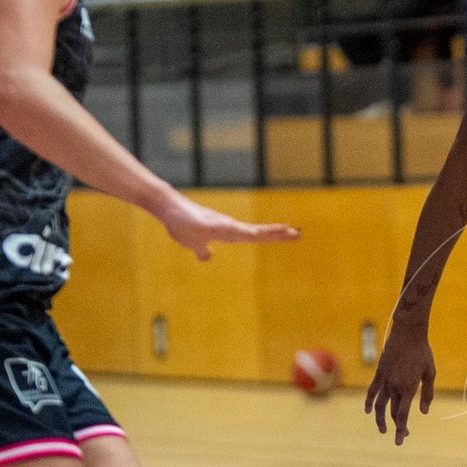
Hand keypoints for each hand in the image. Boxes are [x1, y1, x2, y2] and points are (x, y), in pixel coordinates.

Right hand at [157, 193, 299, 260]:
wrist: (167, 209)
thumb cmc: (181, 223)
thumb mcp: (194, 243)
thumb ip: (202, 250)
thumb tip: (207, 257)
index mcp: (229, 232)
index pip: (257, 235)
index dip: (274, 236)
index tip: (291, 234)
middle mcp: (230, 227)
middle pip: (259, 232)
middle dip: (279, 234)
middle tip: (299, 233)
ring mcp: (222, 224)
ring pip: (250, 230)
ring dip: (268, 231)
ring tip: (288, 230)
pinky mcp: (211, 224)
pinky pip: (231, 229)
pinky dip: (244, 232)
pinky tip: (255, 234)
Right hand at [365, 319, 434, 444]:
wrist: (407, 333)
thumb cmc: (422, 352)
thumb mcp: (430, 373)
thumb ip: (427, 394)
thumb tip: (424, 412)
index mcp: (408, 388)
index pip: (402, 415)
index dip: (401, 430)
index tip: (400, 441)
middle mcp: (394, 386)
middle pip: (393, 412)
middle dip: (397, 426)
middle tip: (404, 434)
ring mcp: (385, 380)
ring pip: (379, 406)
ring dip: (380, 419)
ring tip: (382, 430)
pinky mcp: (379, 374)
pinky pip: (372, 391)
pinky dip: (368, 402)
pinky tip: (367, 411)